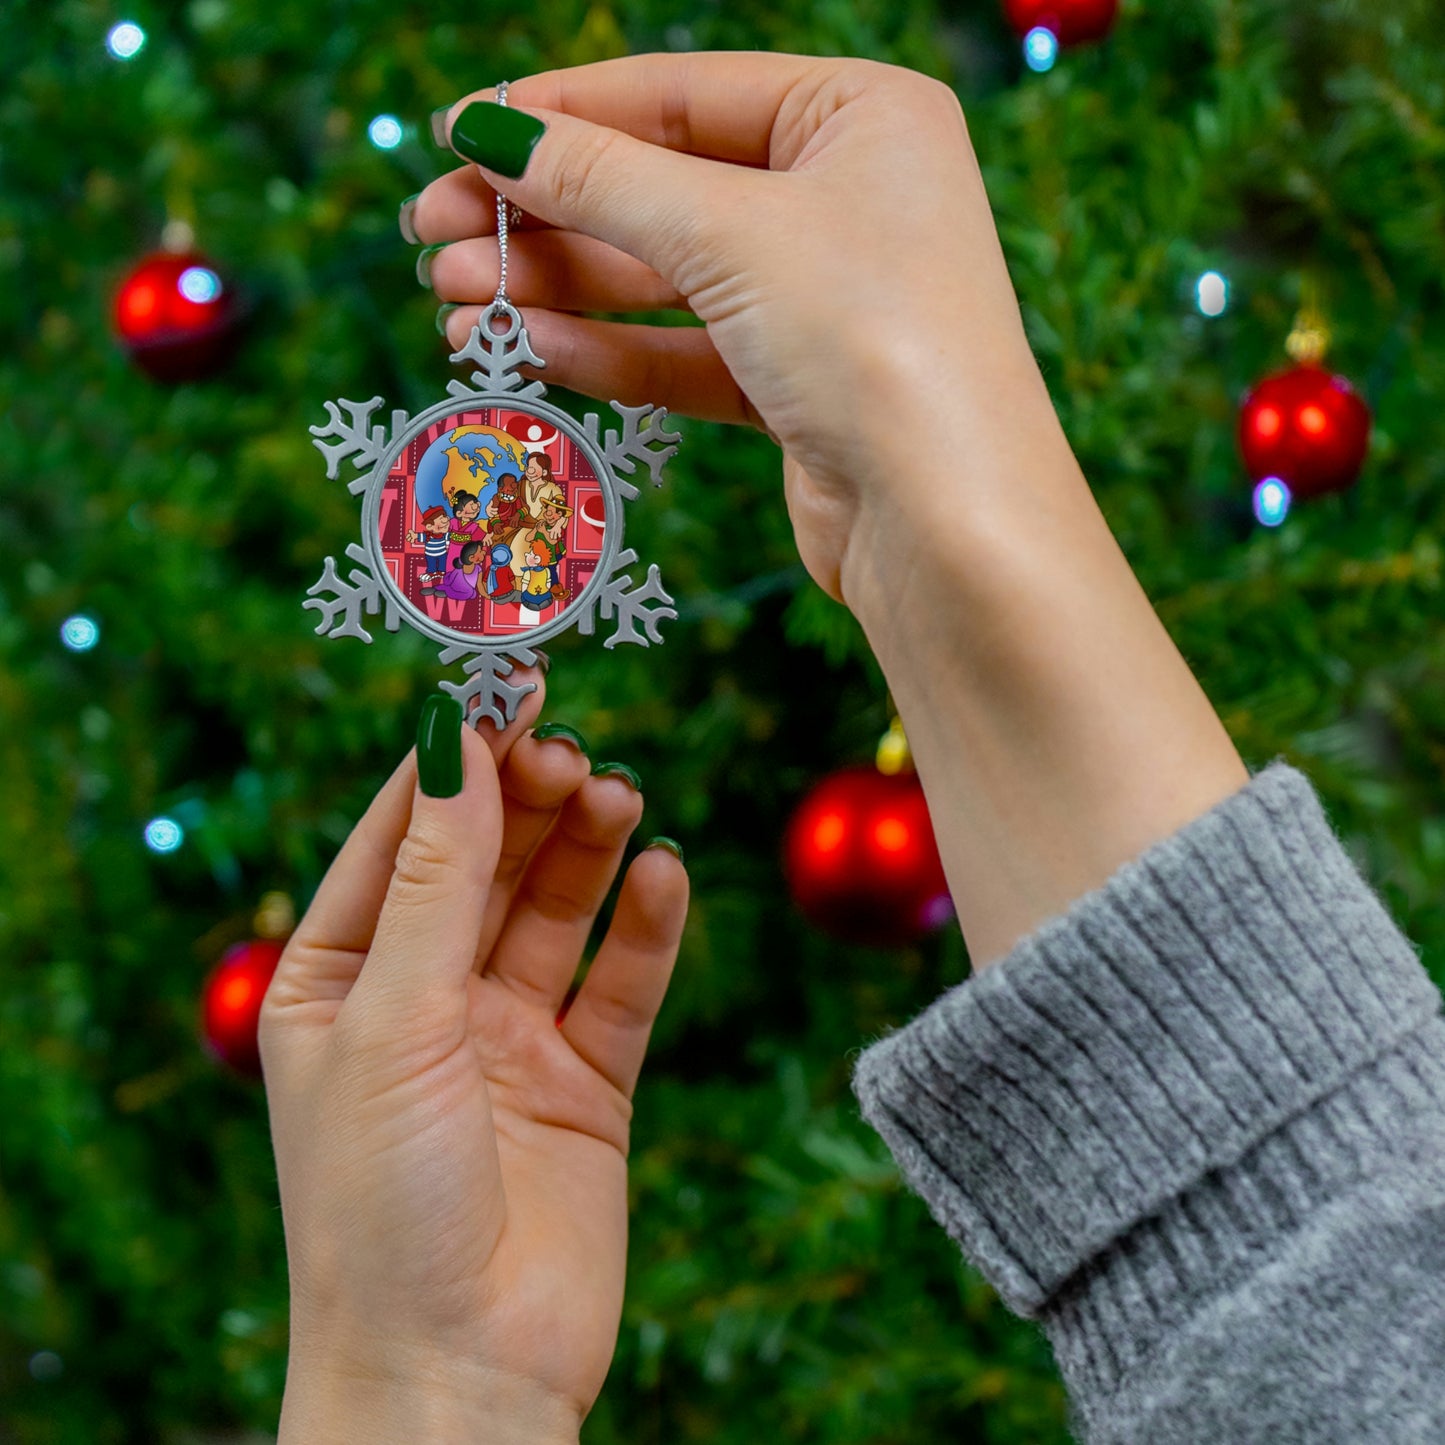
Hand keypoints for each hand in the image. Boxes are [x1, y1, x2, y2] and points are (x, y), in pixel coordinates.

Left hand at [260, 680, 687, 1441]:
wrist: (458, 1376)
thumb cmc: (380, 1204)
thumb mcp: (394, 1018)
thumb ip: (437, 878)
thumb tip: (455, 736)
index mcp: (339, 979)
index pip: (400, 836)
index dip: (453, 758)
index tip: (506, 684)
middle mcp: (424, 999)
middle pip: (487, 861)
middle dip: (527, 800)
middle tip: (573, 752)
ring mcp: (508, 1039)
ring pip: (557, 910)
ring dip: (589, 848)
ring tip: (620, 798)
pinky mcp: (586, 1082)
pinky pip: (621, 983)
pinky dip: (646, 928)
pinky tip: (665, 876)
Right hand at [412, 53, 1065, 602]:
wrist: (948, 526)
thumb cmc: (872, 341)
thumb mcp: (727, 233)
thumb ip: (601, 179)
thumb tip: (489, 130)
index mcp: (859, 116)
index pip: (679, 94)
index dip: (560, 113)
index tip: (455, 133)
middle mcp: (846, 198)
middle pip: (661, 189)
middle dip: (543, 215)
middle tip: (431, 236)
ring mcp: (823, 297)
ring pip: (664, 279)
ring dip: (558, 289)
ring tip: (454, 303)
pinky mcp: (800, 387)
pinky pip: (686, 353)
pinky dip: (610, 352)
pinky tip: (530, 351)